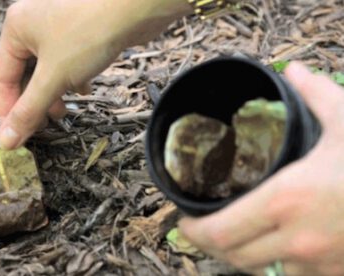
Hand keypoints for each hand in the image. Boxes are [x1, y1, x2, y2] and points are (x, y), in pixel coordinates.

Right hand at [0, 0, 190, 148]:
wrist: (133, 11)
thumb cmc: (91, 34)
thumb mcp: (54, 78)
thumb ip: (30, 109)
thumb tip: (8, 138)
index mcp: (17, 29)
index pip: (2, 78)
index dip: (8, 110)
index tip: (16, 135)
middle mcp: (34, 26)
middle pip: (26, 75)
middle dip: (35, 103)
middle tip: (45, 124)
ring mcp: (59, 30)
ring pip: (48, 72)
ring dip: (54, 94)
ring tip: (64, 111)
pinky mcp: (81, 36)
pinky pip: (68, 64)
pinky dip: (72, 80)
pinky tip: (84, 88)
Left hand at [179, 62, 343, 275]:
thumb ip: (315, 94)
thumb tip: (293, 70)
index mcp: (286, 200)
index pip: (220, 231)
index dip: (194, 230)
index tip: (185, 219)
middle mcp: (296, 238)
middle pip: (231, 256)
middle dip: (209, 243)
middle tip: (201, 225)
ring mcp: (316, 263)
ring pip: (258, 269)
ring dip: (238, 253)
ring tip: (231, 233)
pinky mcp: (335, 273)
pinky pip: (291, 275)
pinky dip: (273, 262)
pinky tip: (273, 243)